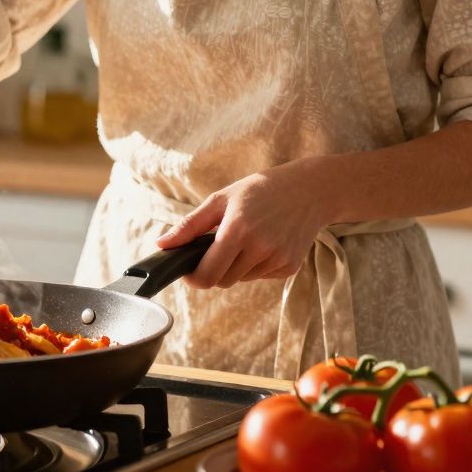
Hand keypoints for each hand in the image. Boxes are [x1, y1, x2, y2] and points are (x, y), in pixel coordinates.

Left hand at [154, 159, 333, 288]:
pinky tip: (263, 242)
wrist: (310, 190)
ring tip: (244, 238)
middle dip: (213, 269)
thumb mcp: (220, 199)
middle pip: (222, 281)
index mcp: (237, 230)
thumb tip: (161, 244)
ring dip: (235, 266)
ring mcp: (277, 259)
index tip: (188, 270)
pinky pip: (260, 276)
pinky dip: (255, 265)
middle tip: (215, 248)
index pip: (208, 274)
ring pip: (241, 279)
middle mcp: (260, 248)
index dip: (193, 278)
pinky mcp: (290, 267)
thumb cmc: (260, 190)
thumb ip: (189, 225)